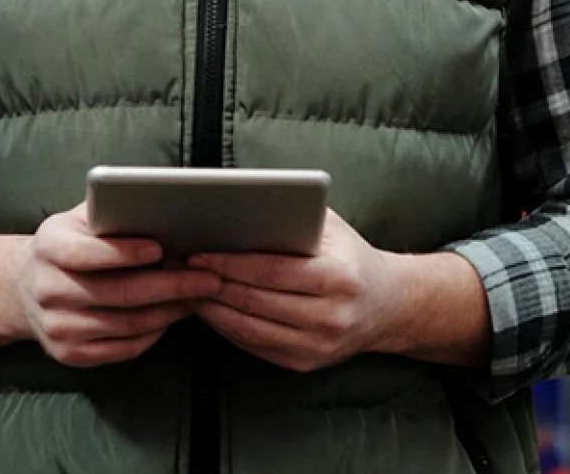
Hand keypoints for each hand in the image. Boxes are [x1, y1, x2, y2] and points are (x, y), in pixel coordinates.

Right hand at [15, 204, 222, 366]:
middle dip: (170, 286)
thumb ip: (109, 213)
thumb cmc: (68, 245)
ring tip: (196, 297)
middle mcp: (48, 290)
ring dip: (169, 311)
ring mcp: (57, 327)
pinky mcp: (70, 354)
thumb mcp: (78, 220)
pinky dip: (154, 333)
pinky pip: (124, 348)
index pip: (85, 253)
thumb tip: (159, 208)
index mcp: (48, 248)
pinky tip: (170, 316)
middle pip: (118, 293)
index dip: (125, 252)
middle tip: (206, 278)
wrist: (24, 287)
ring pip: (127, 324)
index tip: (161, 249)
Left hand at [189, 210, 407, 372]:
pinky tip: (209, 309)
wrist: (388, 306)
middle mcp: (330, 317)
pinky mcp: (305, 363)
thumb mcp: (331, 228)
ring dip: (211, 309)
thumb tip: (239, 207)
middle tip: (181, 269)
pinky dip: (226, 327)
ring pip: (249, 328)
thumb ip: (293, 217)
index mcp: (337, 278)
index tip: (198, 253)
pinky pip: (255, 345)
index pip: (270, 271)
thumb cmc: (350, 257)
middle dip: (212, 284)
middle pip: (255, 301)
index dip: (229, 263)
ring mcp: (317, 346)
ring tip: (187, 289)